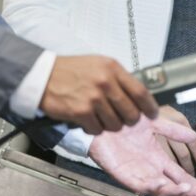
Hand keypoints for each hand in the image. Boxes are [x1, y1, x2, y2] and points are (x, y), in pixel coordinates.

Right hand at [40, 55, 157, 133]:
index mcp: (112, 68)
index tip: (152, 113)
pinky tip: (87, 119)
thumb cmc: (71, 70)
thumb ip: (117, 78)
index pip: (140, 91)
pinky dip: (94, 128)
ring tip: (100, 116)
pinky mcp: (81, 112)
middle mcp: (105, 82)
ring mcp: (94, 98)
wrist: (43, 76)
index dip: (149, 106)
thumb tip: (136, 96)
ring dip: (109, 124)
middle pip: (131, 112)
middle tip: (123, 119)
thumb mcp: (98, 65)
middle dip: (129, 120)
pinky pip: (97, 129)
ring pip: (115, 124)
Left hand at [90, 116, 195, 195]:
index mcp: (158, 159)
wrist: (103, 118)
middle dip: (186, 191)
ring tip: (186, 189)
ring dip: (172, 191)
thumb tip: (194, 135)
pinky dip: (149, 186)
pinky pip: (137, 184)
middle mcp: (149, 169)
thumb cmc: (125, 121)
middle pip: (171, 187)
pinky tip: (160, 183)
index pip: (179, 176)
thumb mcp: (154, 122)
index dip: (193, 183)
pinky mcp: (122, 174)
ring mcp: (136, 173)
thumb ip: (173, 130)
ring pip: (157, 189)